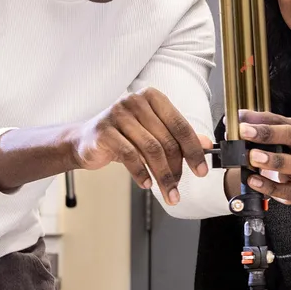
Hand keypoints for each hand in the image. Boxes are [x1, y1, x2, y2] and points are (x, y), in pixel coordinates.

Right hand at [72, 87, 211, 205]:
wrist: (84, 141)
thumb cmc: (124, 136)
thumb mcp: (153, 133)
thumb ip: (178, 137)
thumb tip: (206, 144)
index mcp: (152, 97)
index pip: (180, 125)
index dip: (194, 150)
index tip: (202, 171)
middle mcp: (136, 101)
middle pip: (166, 140)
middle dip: (176, 168)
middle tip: (179, 188)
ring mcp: (118, 114)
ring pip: (151, 149)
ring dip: (162, 176)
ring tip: (168, 192)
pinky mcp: (105, 131)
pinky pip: (130, 155)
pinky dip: (141, 173)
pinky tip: (146, 184)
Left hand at [224, 110, 290, 204]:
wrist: (270, 179)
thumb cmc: (267, 154)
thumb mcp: (258, 139)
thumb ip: (248, 127)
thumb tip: (235, 119)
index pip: (280, 120)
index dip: (260, 120)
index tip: (241, 122)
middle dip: (268, 134)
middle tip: (246, 133)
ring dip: (274, 160)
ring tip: (252, 157)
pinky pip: (288, 191)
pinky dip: (270, 186)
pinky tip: (253, 180)